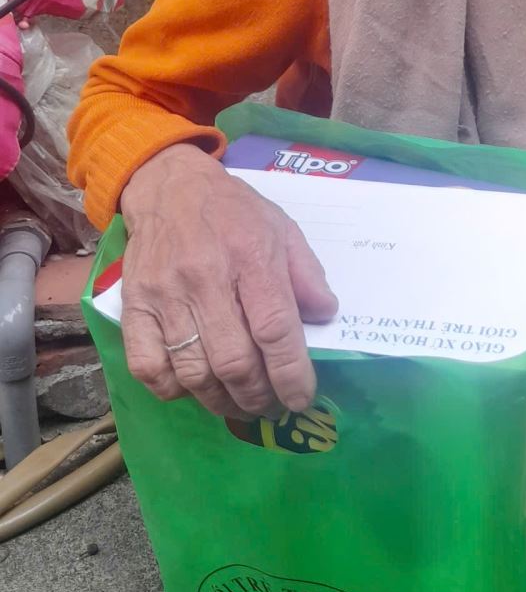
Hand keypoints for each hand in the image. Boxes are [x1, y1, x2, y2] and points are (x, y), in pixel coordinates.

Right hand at [119, 143, 337, 419]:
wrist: (170, 187)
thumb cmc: (234, 212)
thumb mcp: (283, 230)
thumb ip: (307, 275)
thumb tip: (326, 317)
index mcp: (252, 258)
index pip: (274, 329)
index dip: (291, 373)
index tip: (301, 398)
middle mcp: (207, 279)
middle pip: (234, 361)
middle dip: (257, 395)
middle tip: (268, 404)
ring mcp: (165, 295)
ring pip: (193, 372)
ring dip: (219, 400)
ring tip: (237, 402)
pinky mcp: (133, 306)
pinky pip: (148, 367)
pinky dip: (172, 389)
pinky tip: (192, 386)